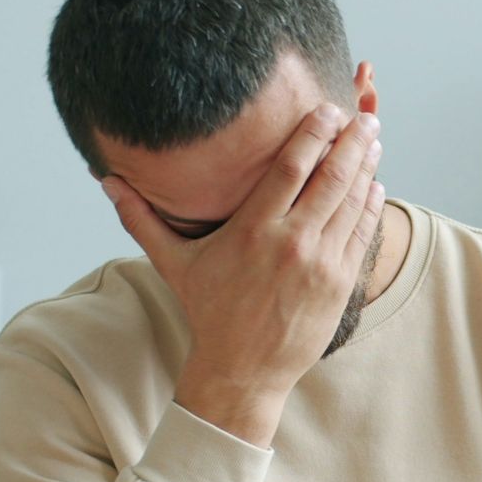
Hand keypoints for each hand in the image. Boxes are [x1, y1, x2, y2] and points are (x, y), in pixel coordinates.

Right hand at [102, 106, 384, 445]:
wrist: (243, 371)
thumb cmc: (210, 313)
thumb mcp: (174, 264)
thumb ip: (142, 219)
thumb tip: (106, 181)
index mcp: (252, 230)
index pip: (291, 168)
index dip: (313, 134)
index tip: (326, 110)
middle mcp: (290, 242)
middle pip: (330, 178)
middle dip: (351, 142)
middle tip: (363, 115)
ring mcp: (320, 264)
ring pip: (351, 203)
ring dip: (366, 167)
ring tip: (373, 140)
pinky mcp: (339, 284)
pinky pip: (361, 235)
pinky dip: (370, 207)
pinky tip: (375, 184)